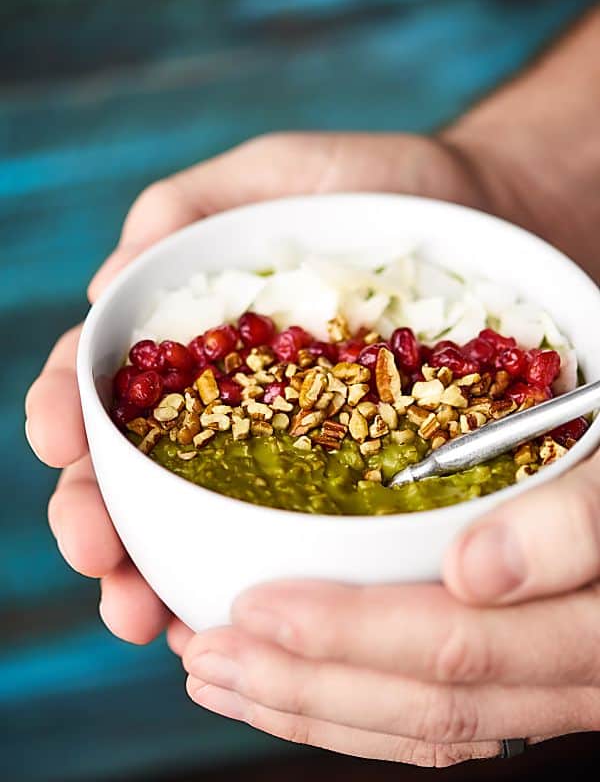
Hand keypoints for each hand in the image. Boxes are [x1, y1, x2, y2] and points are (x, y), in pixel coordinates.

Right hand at [25, 132, 490, 644]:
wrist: (488, 221)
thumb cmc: (369, 190)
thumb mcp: (272, 175)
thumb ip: (187, 210)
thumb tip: (105, 285)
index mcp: (186, 339)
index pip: (101, 382)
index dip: (63, 412)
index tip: (54, 440)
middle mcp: (223, 405)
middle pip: (134, 473)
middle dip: (98, 521)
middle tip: (97, 560)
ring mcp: (282, 451)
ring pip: (198, 528)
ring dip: (158, 577)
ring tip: (144, 618)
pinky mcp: (347, 482)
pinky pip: (294, 545)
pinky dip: (256, 586)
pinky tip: (243, 622)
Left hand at [181, 450, 599, 765]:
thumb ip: (577, 522)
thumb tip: (477, 571)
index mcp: (596, 623)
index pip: (456, 647)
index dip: (348, 635)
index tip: (251, 607)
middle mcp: (575, 677)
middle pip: (428, 705)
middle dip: (303, 686)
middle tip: (202, 658)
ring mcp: (554, 688)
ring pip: (428, 731)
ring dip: (311, 710)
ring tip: (219, 680)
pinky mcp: (535, 682)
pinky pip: (443, 722)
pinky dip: (354, 710)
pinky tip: (295, 687)